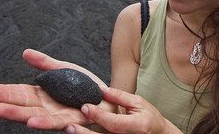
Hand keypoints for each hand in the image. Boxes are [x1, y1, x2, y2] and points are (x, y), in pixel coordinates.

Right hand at [0, 49, 115, 129]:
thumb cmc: (84, 86)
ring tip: (1, 110)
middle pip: (23, 104)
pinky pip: (57, 122)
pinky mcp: (73, 119)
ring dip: (18, 114)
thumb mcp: (63, 69)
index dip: (3, 91)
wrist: (106, 97)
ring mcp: (59, 114)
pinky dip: (44, 122)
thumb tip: (26, 53)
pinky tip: (32, 121)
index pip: (20, 92)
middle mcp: (48, 106)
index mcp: (43, 94)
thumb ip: (45, 63)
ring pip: (35, 115)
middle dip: (5, 100)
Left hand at [63, 87, 182, 133]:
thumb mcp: (139, 103)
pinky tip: (80, 132)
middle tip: (69, 125)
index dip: (98, 115)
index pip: (114, 122)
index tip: (85, 107)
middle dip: (85, 132)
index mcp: (137, 125)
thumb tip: (102, 89)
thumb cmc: (149, 117)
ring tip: (70, 129)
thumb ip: (120, 97)